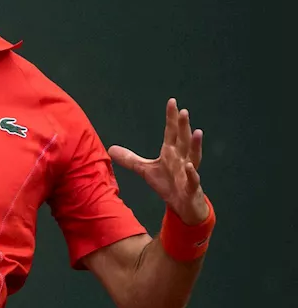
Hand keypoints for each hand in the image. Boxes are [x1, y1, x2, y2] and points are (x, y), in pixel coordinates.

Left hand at [108, 98, 208, 224]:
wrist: (182, 205)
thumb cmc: (167, 184)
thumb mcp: (145, 170)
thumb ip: (130, 159)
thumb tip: (110, 149)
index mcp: (171, 153)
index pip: (171, 132)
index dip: (171, 118)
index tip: (172, 102)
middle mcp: (182, 159)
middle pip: (182, 140)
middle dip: (183, 126)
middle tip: (184, 111)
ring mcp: (188, 172)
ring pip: (193, 156)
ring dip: (195, 145)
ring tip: (197, 132)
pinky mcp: (191, 187)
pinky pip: (192, 179)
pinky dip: (191, 173)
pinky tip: (189, 166)